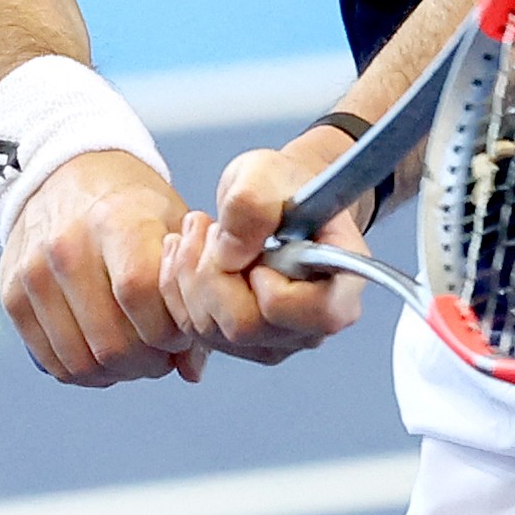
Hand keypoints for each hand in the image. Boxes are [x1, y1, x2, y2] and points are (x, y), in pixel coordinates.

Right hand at [0, 149, 204, 386]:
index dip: (170, 330)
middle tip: (161, 354)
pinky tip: (102, 356)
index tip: (182, 332)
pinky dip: (83, 372)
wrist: (64, 174)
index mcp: (115, 221)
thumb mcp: (173, 229)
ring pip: (80, 362)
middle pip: (111, 341)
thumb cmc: (134, 209)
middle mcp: (66, 246)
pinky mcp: (12, 294)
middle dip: (148, 363)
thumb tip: (191, 371)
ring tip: (134, 356)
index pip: (140, 294)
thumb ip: (188, 296)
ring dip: (116, 374)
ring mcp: (32, 272)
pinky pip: (50, 360)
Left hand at [163, 124, 373, 364]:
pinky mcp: (237, 341)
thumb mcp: (268, 173)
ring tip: (199, 229)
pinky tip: (186, 250)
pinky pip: (190, 327)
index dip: (270, 286)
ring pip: (209, 329)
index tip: (258, 249)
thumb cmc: (284, 187)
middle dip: (211, 272)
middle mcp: (309, 327)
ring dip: (188, 273)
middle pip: (243, 327)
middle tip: (211, 226)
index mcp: (339, 288)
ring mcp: (273, 340)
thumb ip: (252, 204)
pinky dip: (175, 286)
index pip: (308, 315)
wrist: (276, 198)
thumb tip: (229, 255)